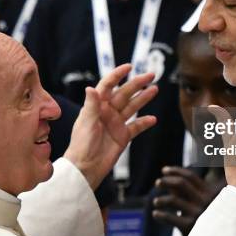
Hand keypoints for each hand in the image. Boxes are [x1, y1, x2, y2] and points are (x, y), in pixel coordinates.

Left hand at [64, 64, 157, 188]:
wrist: (85, 168)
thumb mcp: (86, 122)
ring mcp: (116, 124)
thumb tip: (90, 88)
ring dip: (143, 98)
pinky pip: (136, 127)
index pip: (108, 85)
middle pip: (124, 94)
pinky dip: (144, 123)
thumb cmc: (81, 145)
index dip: (118, 75)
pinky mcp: (122, 137)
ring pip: (132, 107)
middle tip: (150, 75)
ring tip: (155, 89)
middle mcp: (107, 112)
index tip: (129, 67)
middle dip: (137, 84)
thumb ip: (91, 105)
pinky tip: (153, 119)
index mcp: (97, 106)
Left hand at [152, 167, 224, 235]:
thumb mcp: (200, 206)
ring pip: (173, 199)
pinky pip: (170, 217)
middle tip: (157, 183)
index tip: (164, 170)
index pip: (190, 176)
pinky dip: (160, 215)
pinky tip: (156, 214)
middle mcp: (206, 201)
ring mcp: (199, 213)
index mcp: (210, 193)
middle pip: (181, 183)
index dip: (175, 171)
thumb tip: (170, 182)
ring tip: (156, 202)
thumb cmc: (207, 224)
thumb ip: (187, 193)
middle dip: (166, 181)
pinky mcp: (191, 227)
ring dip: (161, 199)